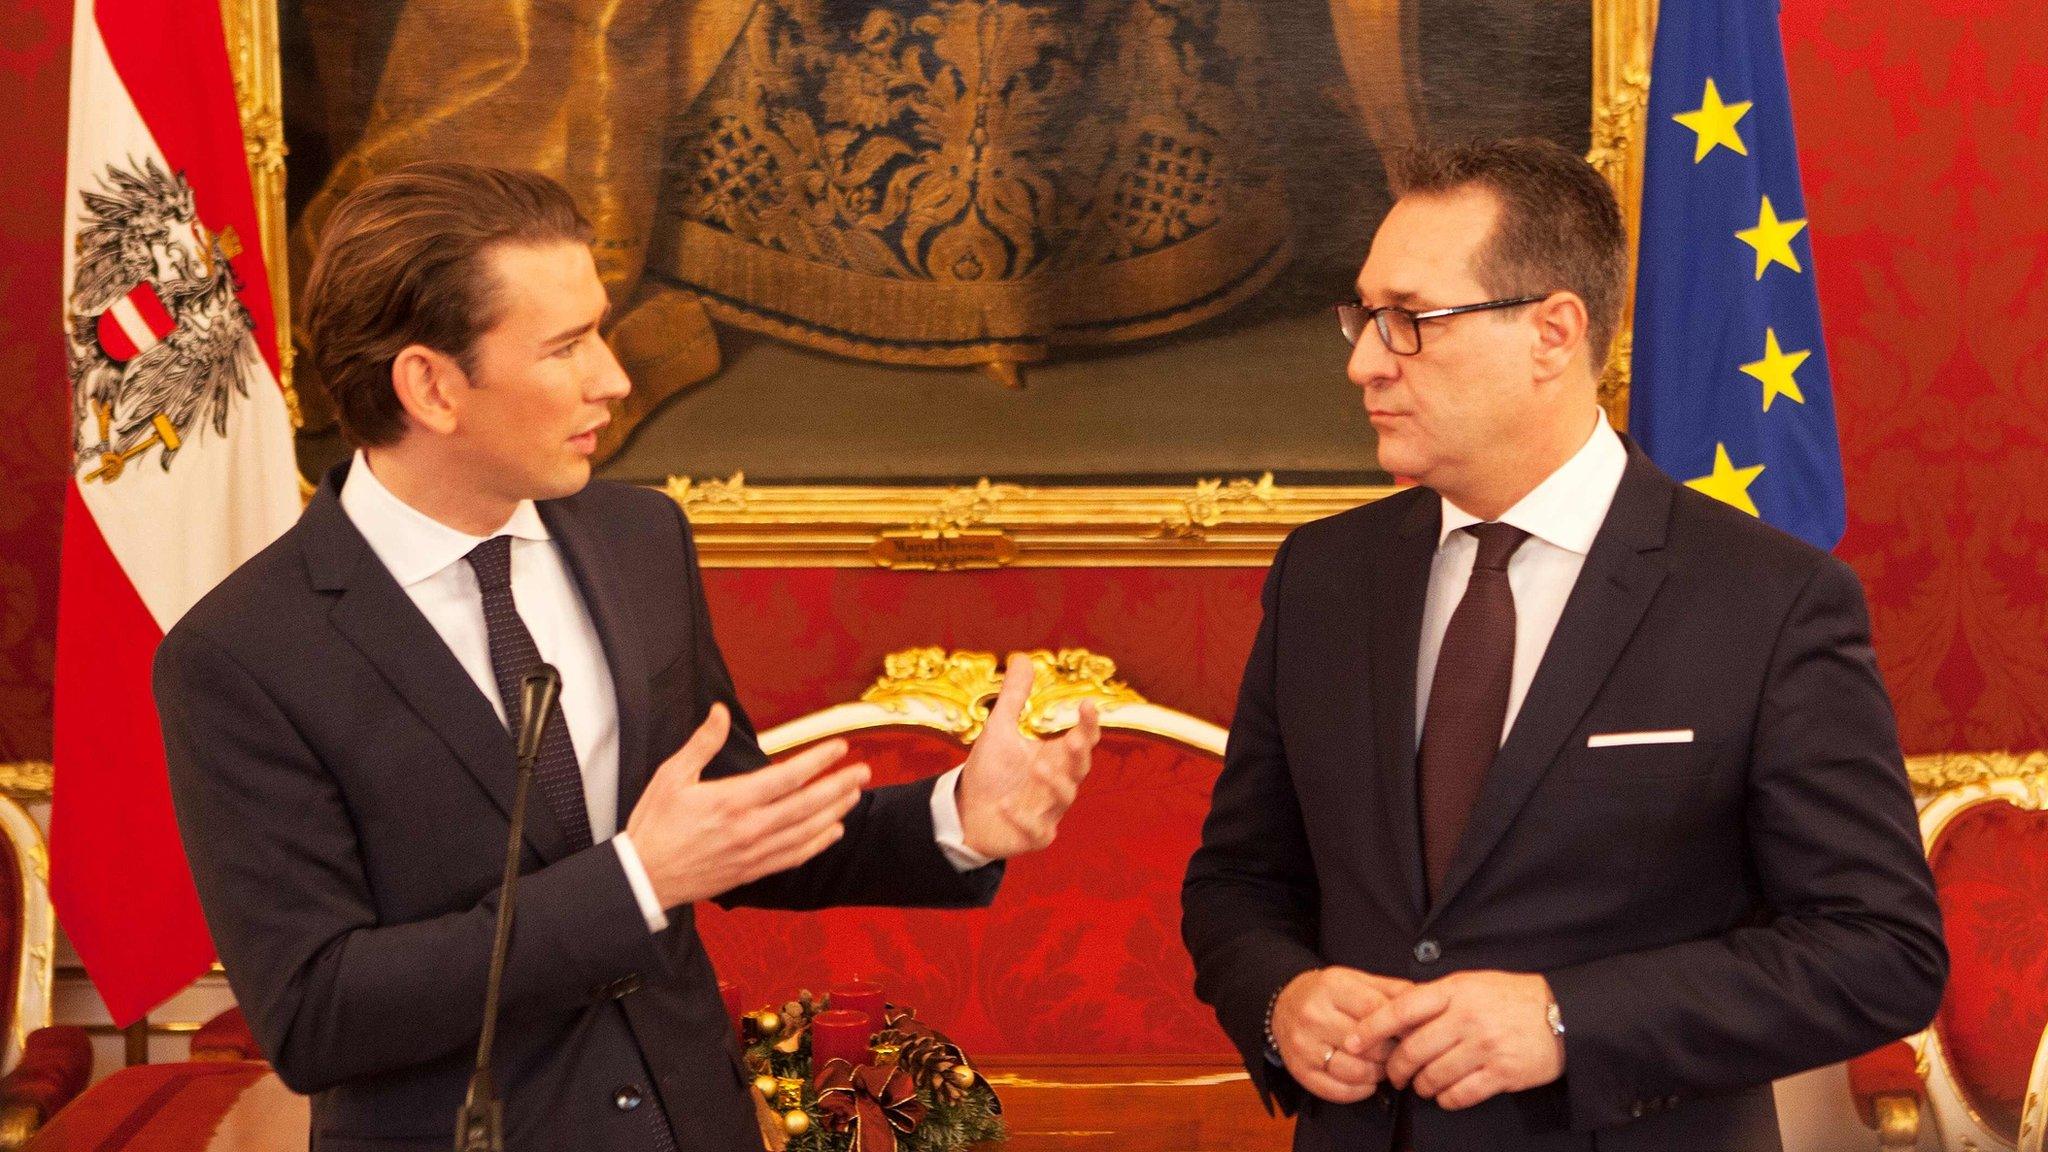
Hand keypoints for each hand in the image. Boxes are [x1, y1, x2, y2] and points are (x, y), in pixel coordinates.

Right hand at [625, 703, 870, 908]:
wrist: (642, 878)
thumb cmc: (655, 825)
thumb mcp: (670, 777)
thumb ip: (702, 743)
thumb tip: (720, 711)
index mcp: (730, 801)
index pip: (786, 777)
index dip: (817, 761)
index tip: (839, 747)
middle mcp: (748, 828)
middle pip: (806, 805)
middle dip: (839, 785)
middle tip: (863, 769)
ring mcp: (753, 852)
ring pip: (806, 831)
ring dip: (835, 811)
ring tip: (854, 793)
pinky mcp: (752, 871)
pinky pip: (794, 856)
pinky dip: (817, 843)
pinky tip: (833, 831)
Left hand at [956, 653, 1100, 858]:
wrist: (966, 811)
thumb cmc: (992, 771)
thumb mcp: (1000, 730)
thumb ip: (1015, 697)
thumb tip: (1023, 657)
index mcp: (1056, 757)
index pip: (1082, 739)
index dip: (1088, 724)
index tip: (1087, 704)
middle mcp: (1058, 783)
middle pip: (1079, 768)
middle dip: (1078, 754)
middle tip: (1072, 739)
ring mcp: (1048, 811)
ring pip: (1063, 798)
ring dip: (1053, 783)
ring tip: (1037, 766)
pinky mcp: (1035, 836)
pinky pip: (1038, 831)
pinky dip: (1024, 819)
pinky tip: (1006, 806)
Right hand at [1270, 968, 1412, 1103]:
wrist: (1282, 1005)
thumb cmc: (1325, 994)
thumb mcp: (1355, 980)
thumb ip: (1391, 989)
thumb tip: (1426, 1000)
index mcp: (1331, 988)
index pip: (1375, 1011)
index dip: (1401, 1026)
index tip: (1418, 1034)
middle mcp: (1314, 1017)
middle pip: (1368, 1044)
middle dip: (1392, 1052)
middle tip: (1401, 1053)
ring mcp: (1305, 1047)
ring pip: (1355, 1071)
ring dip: (1378, 1074)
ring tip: (1383, 1066)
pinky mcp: (1301, 1071)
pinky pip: (1338, 1090)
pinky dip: (1360, 1090)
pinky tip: (1367, 1080)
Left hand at [1343, 971, 1563, 1110]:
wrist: (1563, 1015)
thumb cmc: (1512, 998)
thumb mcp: (1472, 983)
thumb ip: (1437, 997)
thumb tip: (1396, 1016)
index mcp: (1455, 990)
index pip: (1401, 1009)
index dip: (1371, 1028)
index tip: (1352, 1042)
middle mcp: (1467, 1017)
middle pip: (1412, 1049)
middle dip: (1396, 1068)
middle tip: (1393, 1074)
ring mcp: (1485, 1046)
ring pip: (1433, 1075)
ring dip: (1421, 1086)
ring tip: (1421, 1085)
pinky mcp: (1502, 1073)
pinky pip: (1460, 1094)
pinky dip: (1446, 1099)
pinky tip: (1445, 1095)